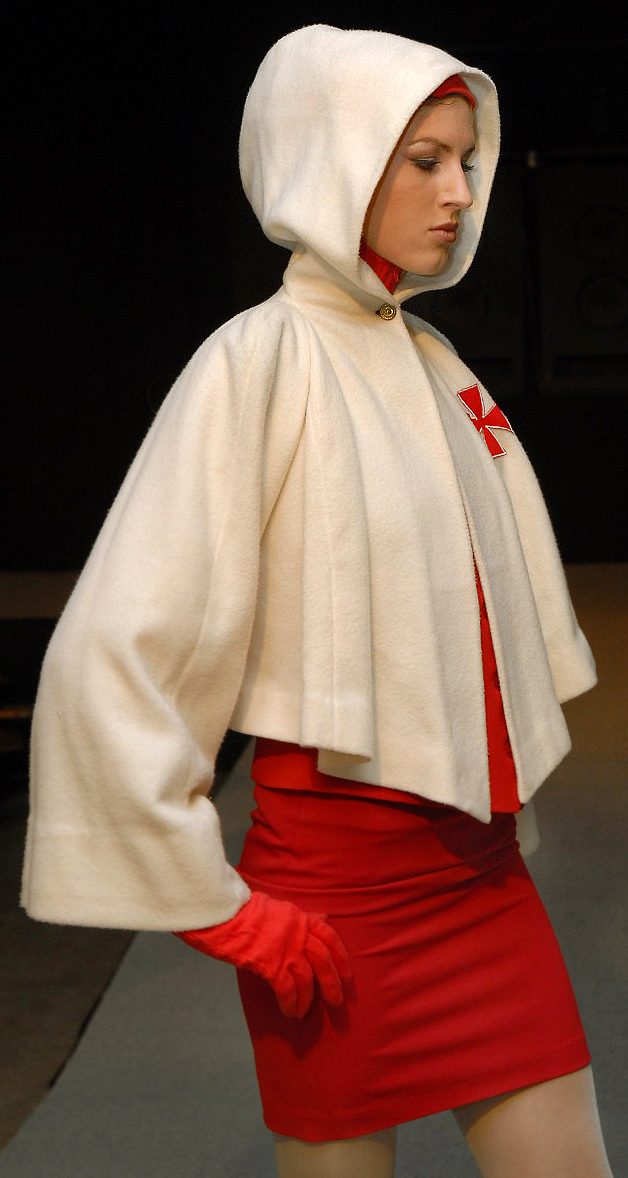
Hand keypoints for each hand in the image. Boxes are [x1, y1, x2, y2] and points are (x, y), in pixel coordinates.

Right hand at [174, 890, 350, 1016]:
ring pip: (307, 979)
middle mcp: (298, 933)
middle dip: (332, 983)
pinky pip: (287, 990)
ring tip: (304, 1012)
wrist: (224, 913)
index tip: (347, 974)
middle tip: (336, 1002)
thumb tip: (324, 917)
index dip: (341, 957)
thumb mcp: (278, 907)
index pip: (329, 936)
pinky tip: (290, 1012)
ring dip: (308, 999)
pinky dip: (291, 1003)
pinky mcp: (271, 964)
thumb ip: (300, 917)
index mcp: (299, 917)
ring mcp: (286, 949)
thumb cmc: (244, 911)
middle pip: (324, 960)